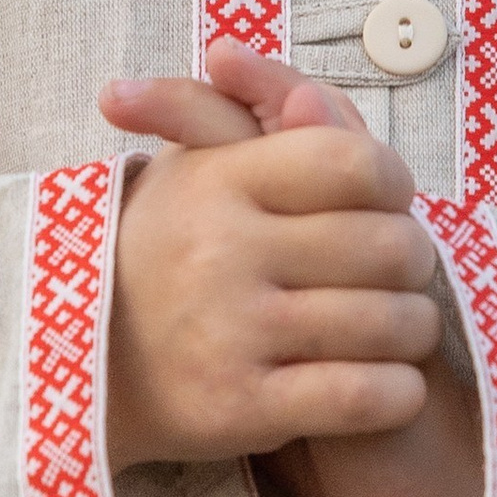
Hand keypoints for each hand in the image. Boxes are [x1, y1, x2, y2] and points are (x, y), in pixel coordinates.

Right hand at [100, 44, 484, 496]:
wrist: (83, 370)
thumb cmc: (161, 252)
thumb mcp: (190, 167)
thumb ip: (253, 114)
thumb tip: (297, 89)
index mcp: (217, 182)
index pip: (353, 162)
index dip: (392, 182)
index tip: (386, 204)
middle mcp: (222, 251)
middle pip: (389, 245)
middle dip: (414, 261)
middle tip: (400, 273)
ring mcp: (232, 332)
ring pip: (389, 323)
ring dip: (414, 328)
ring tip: (398, 327)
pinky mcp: (241, 408)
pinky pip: (365, 396)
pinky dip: (397, 392)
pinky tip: (388, 385)